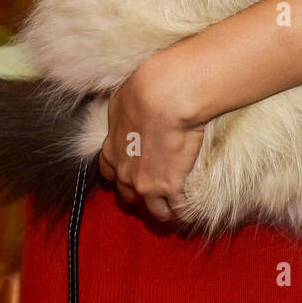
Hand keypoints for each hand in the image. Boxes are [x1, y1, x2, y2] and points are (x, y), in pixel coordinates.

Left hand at [98, 52, 205, 222]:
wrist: (164, 97)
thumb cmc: (144, 91)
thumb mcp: (121, 100)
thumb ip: (121, 115)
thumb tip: (125, 112)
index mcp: (111, 150)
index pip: (109, 173)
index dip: (121, 174)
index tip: (132, 172)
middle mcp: (124, 173)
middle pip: (129, 195)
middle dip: (141, 194)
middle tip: (155, 190)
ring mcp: (146, 184)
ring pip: (155, 211)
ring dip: (165, 210)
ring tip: (176, 209)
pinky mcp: (170, 188)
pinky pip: (179, 210)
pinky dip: (185, 211)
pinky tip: (192, 208)